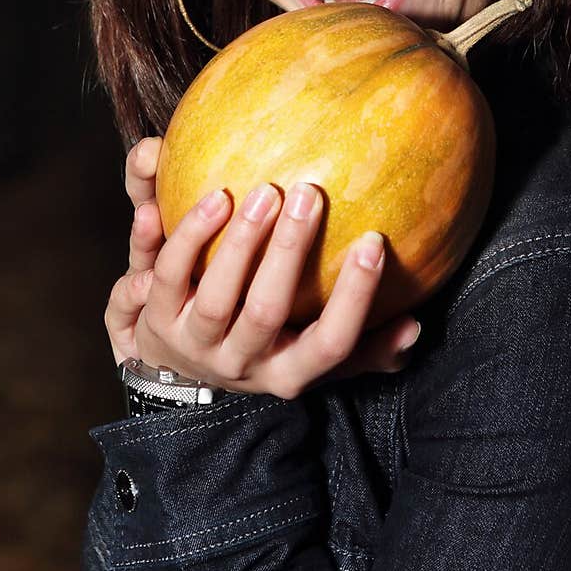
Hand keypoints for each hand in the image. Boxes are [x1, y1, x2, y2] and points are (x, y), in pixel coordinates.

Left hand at [105, 151, 420, 398]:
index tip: (374, 242)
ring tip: (262, 191)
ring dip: (238, 242)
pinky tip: (209, 198)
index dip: (354, 297)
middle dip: (288, 251)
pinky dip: (182, 237)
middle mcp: (240, 363)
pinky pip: (166, 274)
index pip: (330, 343)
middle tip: (309, 193)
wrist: (178, 378)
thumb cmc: (267, 350)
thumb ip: (365, 348)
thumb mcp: (311, 359)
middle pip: (266, 311)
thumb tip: (415, 327)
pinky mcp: (155, 319)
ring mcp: (193, 344)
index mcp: (288, 373)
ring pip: (215, 295)